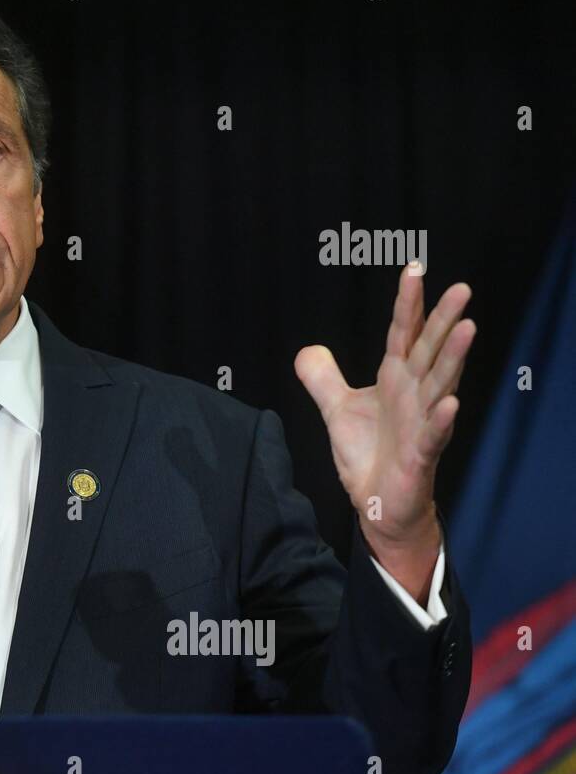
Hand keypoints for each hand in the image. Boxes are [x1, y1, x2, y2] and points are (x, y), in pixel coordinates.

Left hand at [294, 262, 474, 598]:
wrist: (376, 503)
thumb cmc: (368, 454)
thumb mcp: (336, 411)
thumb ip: (323, 379)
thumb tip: (307, 349)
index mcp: (394, 380)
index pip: (402, 334)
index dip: (407, 304)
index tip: (414, 270)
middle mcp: (413, 395)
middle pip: (428, 351)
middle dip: (443, 320)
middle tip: (462, 288)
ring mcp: (421, 423)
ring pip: (439, 384)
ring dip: (452, 358)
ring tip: (467, 328)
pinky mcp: (420, 456)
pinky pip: (432, 435)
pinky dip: (440, 420)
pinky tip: (449, 402)